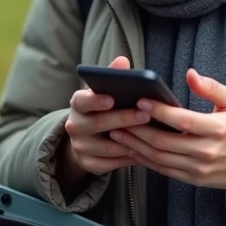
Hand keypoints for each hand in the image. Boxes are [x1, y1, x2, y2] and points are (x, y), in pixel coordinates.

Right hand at [61, 56, 149, 177]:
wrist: (85, 137)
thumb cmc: (101, 108)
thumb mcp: (103, 91)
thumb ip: (112, 76)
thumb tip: (123, 61)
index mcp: (78, 104)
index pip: (82, 101)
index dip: (95, 100)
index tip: (112, 98)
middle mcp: (74, 125)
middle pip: (99, 124)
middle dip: (123, 119)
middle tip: (145, 115)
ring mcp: (80, 146)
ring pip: (108, 147)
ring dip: (130, 142)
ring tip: (150, 136)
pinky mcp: (88, 164)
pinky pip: (110, 164)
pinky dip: (127, 159)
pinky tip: (143, 153)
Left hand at [110, 68, 225, 204]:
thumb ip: (212, 88)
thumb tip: (190, 74)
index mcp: (218, 129)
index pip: (182, 121)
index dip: (159, 111)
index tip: (139, 100)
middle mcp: (207, 152)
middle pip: (164, 142)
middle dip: (137, 129)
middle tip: (118, 117)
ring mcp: (199, 169)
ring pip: (159, 158)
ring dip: (135, 146)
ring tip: (117, 132)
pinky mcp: (194, 180)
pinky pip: (164, 170)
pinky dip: (145, 160)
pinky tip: (132, 149)